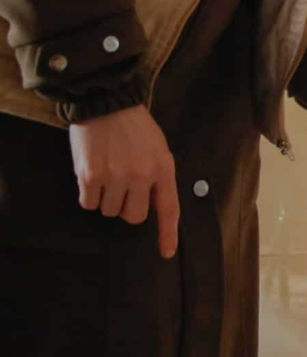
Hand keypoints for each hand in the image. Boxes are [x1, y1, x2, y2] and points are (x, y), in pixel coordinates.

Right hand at [68, 104, 178, 258]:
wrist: (106, 103)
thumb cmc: (134, 126)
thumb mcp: (157, 148)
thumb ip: (157, 176)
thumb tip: (152, 206)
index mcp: (163, 167)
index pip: (169, 207)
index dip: (167, 233)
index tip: (166, 253)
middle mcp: (141, 175)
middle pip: (134, 216)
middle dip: (127, 206)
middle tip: (123, 185)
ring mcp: (115, 176)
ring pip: (109, 211)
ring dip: (106, 197)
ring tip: (108, 170)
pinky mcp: (90, 176)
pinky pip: (88, 203)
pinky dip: (89, 194)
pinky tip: (93, 172)